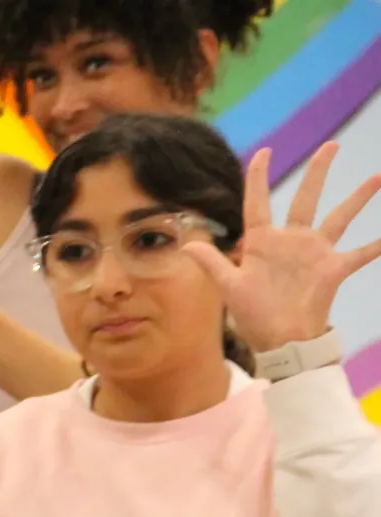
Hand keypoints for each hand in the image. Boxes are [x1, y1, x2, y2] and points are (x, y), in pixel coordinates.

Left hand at [185, 143, 380, 353]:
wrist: (279, 339)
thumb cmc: (253, 314)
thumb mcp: (230, 287)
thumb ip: (212, 263)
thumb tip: (186, 245)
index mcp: (262, 241)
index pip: (258, 202)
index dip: (258, 177)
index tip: (264, 151)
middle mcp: (291, 240)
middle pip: (306, 198)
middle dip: (318, 172)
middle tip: (331, 144)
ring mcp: (315, 252)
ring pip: (339, 217)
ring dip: (358, 198)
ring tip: (378, 177)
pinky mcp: (333, 269)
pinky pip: (361, 253)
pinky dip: (378, 245)